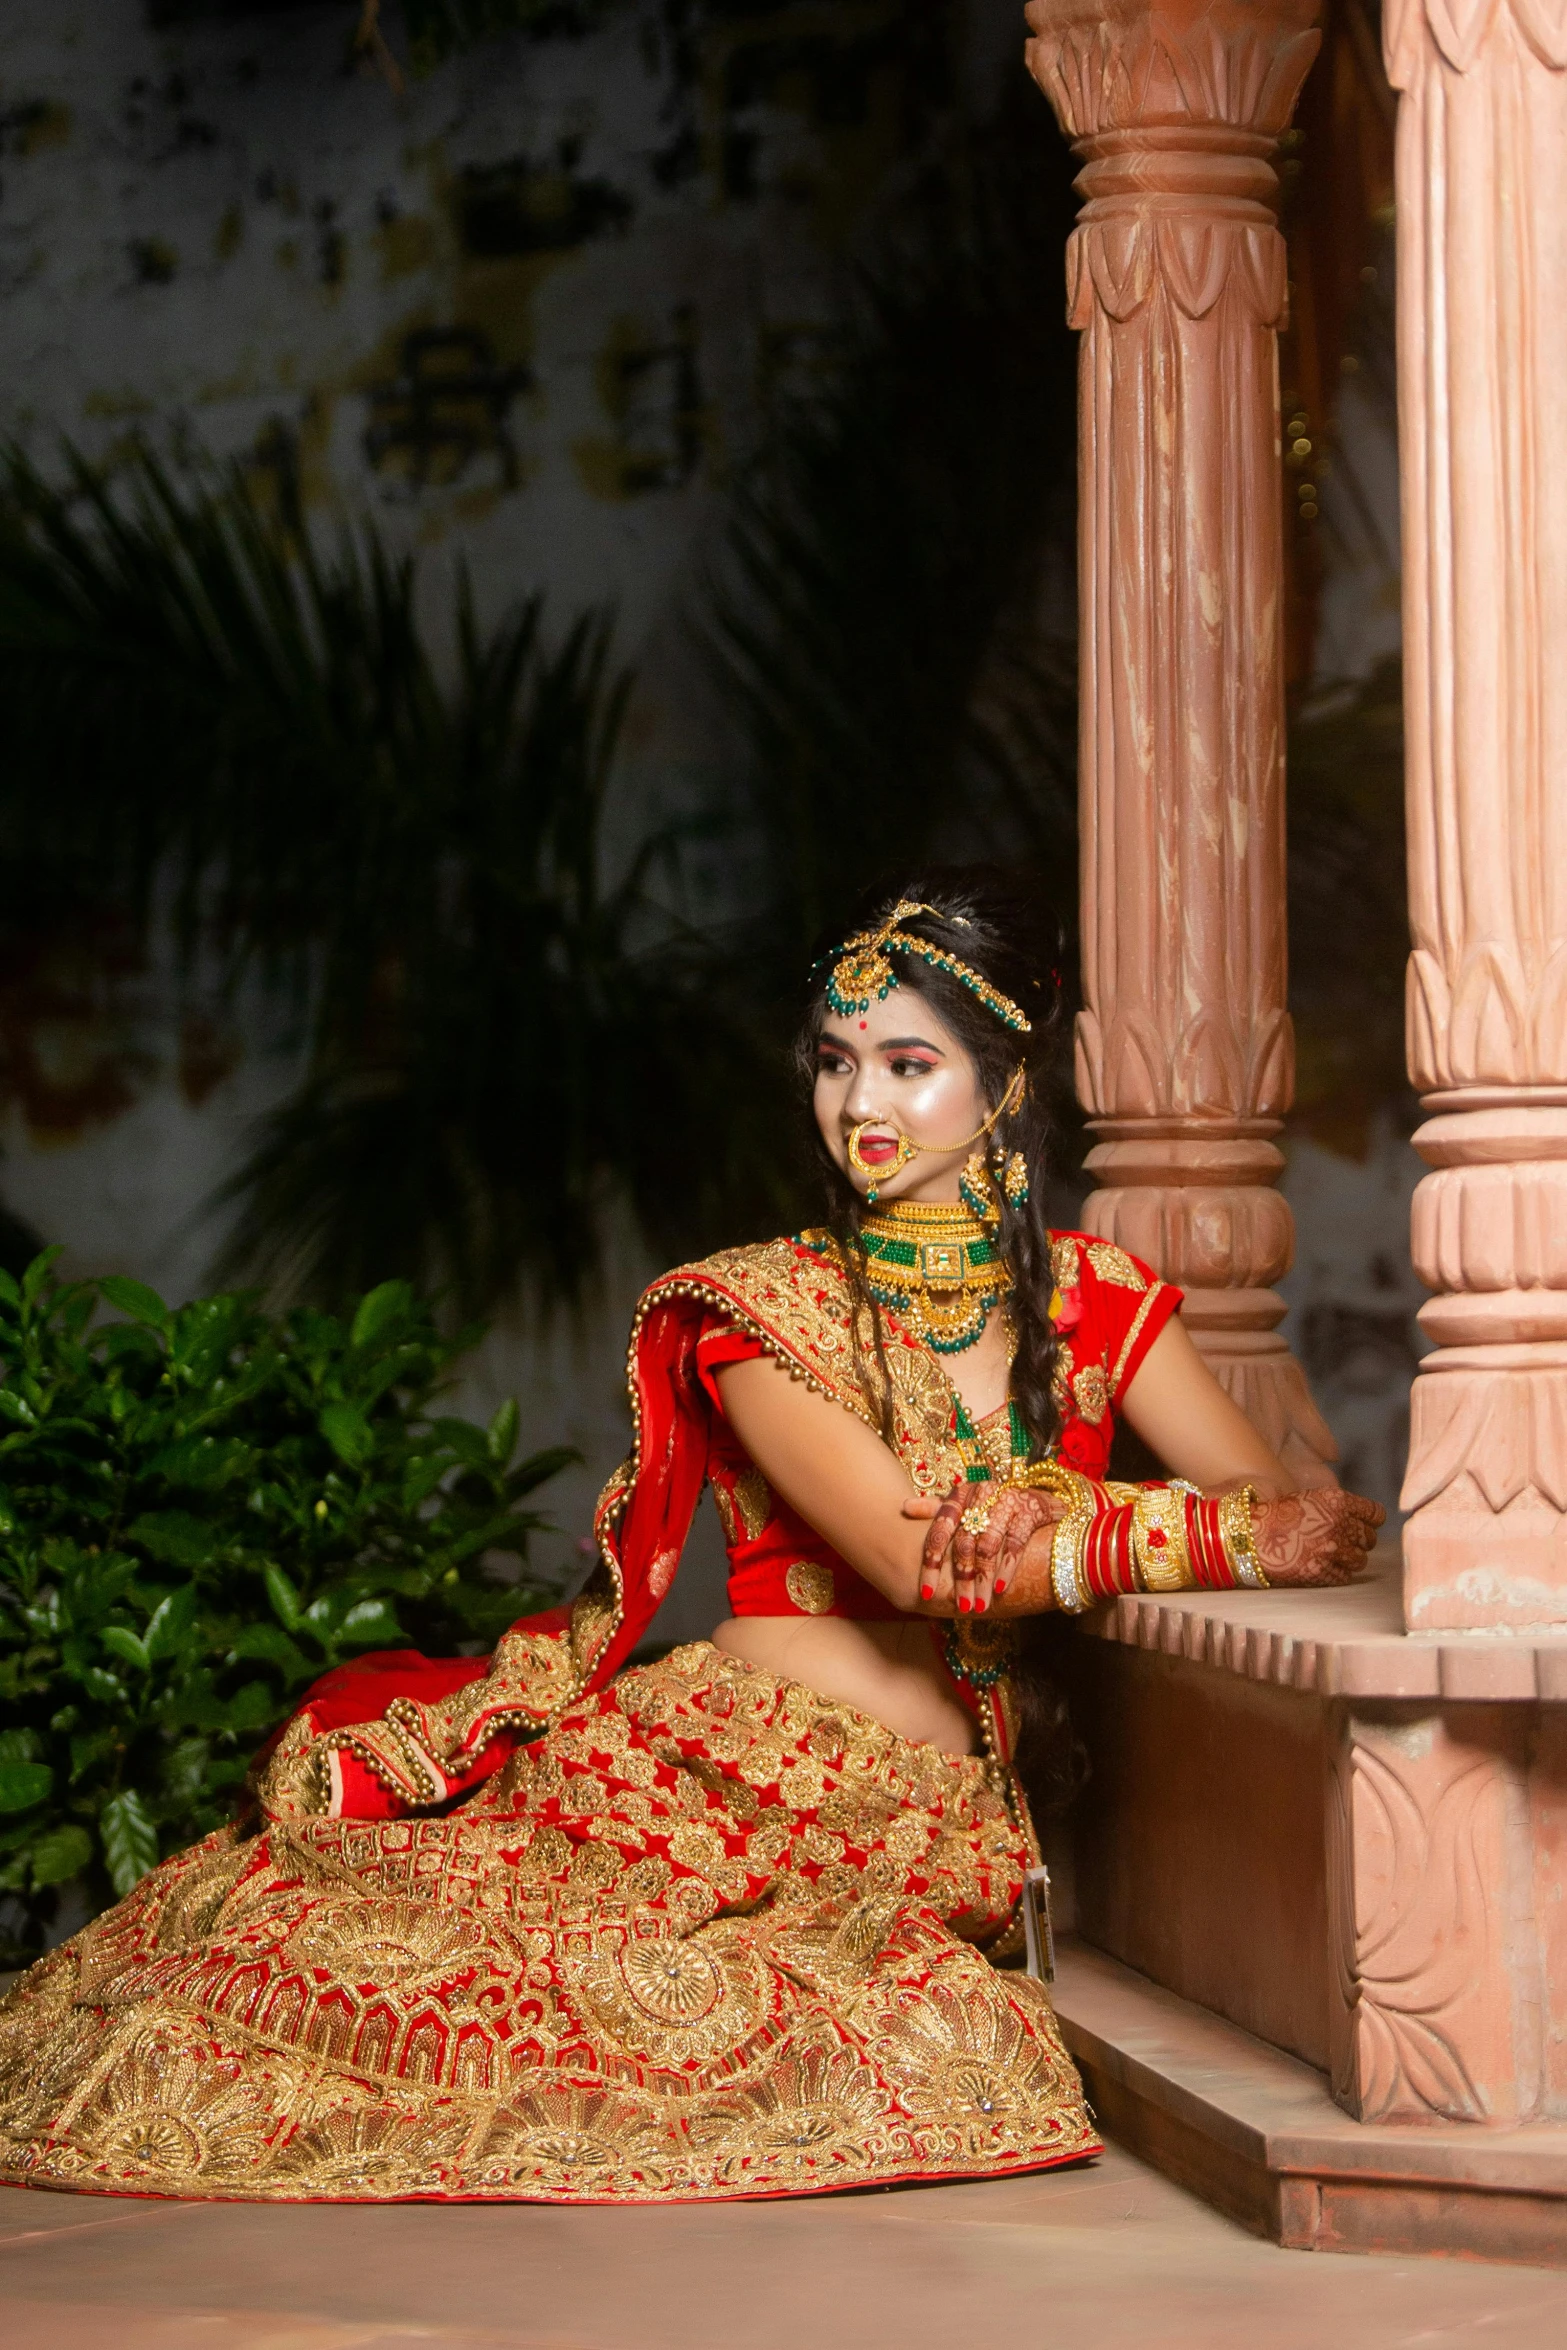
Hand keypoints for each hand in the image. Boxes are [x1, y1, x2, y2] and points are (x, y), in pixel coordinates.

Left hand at [903, 1480, 1063, 1613]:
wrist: (1040, 1499)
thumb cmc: (995, 1507)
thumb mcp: (967, 1504)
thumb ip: (937, 1508)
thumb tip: (904, 1508)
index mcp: (961, 1494)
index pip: (940, 1530)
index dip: (931, 1562)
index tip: (926, 1592)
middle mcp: (982, 1494)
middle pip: (964, 1543)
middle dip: (962, 1579)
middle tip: (960, 1606)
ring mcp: (1007, 1501)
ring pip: (988, 1547)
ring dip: (983, 1579)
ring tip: (981, 1605)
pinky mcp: (1030, 1511)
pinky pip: (1015, 1543)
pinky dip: (1007, 1567)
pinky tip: (1001, 1588)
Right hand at [1251, 1488, 1384, 1586]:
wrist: (1248, 1534)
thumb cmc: (1277, 1514)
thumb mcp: (1311, 1499)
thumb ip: (1340, 1507)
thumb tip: (1362, 1522)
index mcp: (1338, 1500)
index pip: (1376, 1514)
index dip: (1371, 1520)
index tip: (1364, 1524)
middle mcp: (1339, 1524)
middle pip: (1370, 1538)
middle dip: (1359, 1540)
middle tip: (1343, 1540)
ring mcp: (1331, 1549)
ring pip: (1360, 1560)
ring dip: (1349, 1558)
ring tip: (1332, 1554)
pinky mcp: (1321, 1571)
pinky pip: (1344, 1576)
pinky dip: (1337, 1572)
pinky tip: (1323, 1564)